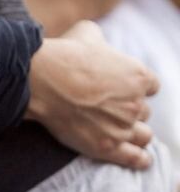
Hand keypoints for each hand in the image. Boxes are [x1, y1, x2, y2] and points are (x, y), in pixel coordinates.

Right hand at [27, 21, 158, 169]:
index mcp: (137, 76)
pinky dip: (139, 158)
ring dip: (133, 132)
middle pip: (143, 111)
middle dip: (128, 108)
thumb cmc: (62, 54)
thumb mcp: (86, 32)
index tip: (120, 86)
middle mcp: (135, 103)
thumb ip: (100, 40)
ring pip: (143, 135)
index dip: (136, 86)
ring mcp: (123, 127)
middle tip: (107, 105)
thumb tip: (97, 43)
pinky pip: (136, 158)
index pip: (151, 85)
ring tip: (118, 129)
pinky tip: (138, 157)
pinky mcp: (108, 147)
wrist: (40, 79)